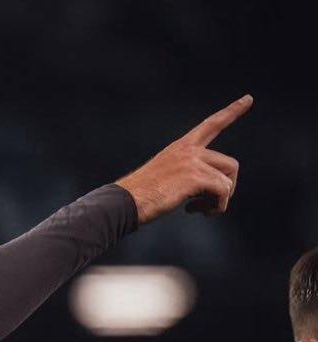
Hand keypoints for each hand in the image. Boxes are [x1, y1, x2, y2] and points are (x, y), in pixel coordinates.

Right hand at [117, 95, 251, 223]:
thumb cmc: (137, 197)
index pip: (211, 124)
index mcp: (180, 147)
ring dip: (221, 200)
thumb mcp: (162, 178)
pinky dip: (216, 207)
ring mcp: (192, 162)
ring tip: (202, 210)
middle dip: (227, 187)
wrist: (123, 202)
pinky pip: (222, 192)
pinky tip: (196, 211)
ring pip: (227, 180)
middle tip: (210, 204)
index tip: (248, 98)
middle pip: (230, 164)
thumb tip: (205, 193)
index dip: (232, 111)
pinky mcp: (194, 177)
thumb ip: (185, 176)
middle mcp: (189, 151)